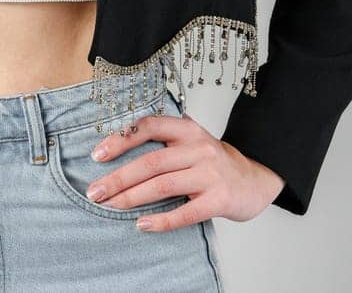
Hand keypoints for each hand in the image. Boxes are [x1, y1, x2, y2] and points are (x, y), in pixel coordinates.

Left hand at [84, 111, 285, 229]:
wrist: (255, 180)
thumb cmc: (212, 163)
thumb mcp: (191, 142)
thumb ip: (162, 141)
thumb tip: (113, 148)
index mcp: (188, 130)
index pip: (150, 127)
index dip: (121, 140)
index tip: (96, 155)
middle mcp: (200, 148)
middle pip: (151, 162)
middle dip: (118, 178)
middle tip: (95, 192)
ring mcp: (211, 174)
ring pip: (163, 185)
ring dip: (131, 198)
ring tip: (110, 206)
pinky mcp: (220, 200)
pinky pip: (186, 212)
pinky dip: (161, 220)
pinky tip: (142, 225)